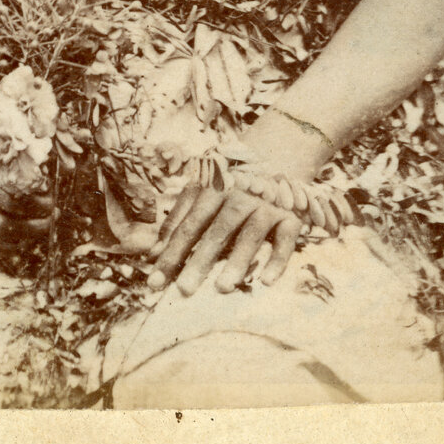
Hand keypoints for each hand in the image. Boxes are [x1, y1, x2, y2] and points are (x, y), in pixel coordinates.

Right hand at [0, 105, 51, 258]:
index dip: (34, 202)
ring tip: (45, 226)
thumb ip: (19, 148)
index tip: (50, 197)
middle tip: (53, 214)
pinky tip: (25, 239)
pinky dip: (8, 248)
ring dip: (26, 236)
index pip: (8, 198)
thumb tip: (56, 165)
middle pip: (4, 222)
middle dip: (34, 223)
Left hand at [147, 182, 302, 296]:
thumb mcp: (202, 189)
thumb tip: (153, 253)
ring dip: (238, 261)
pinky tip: (267, 281)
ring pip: (251, 234)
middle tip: (184, 290)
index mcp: (213, 189)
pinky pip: (285, 239)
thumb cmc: (230, 180)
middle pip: (218, 231)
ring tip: (222, 288)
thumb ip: (179, 218)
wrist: (279, 153)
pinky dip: (278, 259)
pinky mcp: (290, 215)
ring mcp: (266, 205)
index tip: (155, 281)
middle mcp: (239, 195)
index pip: (189, 226)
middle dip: (200, 260)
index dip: (172, 253)